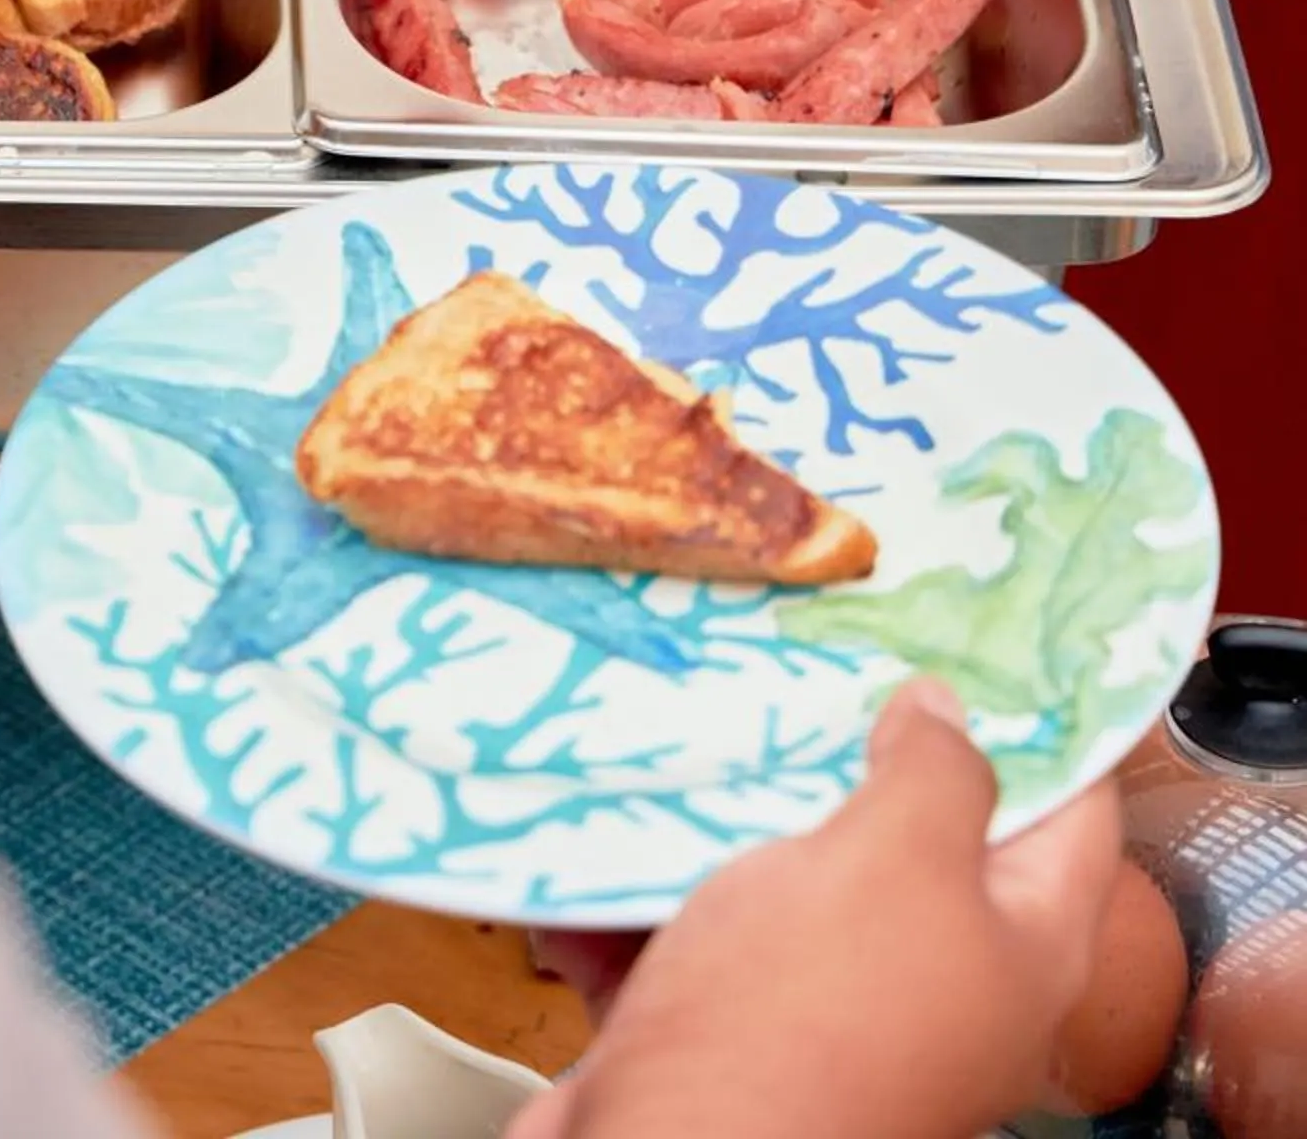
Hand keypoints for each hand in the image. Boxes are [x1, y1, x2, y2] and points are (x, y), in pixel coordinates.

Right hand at [509, 680, 1121, 1138]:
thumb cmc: (805, 1016)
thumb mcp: (896, 861)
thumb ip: (937, 774)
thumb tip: (946, 710)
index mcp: (1020, 948)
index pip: (1070, 812)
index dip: (1034, 721)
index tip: (973, 639)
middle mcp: (937, 983)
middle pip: (913, 842)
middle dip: (848, 755)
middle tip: (805, 663)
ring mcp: (827, 1012)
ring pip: (784, 881)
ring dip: (724, 815)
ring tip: (685, 726)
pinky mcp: (723, 1029)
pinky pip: (686, 932)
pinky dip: (637, 884)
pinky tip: (596, 828)